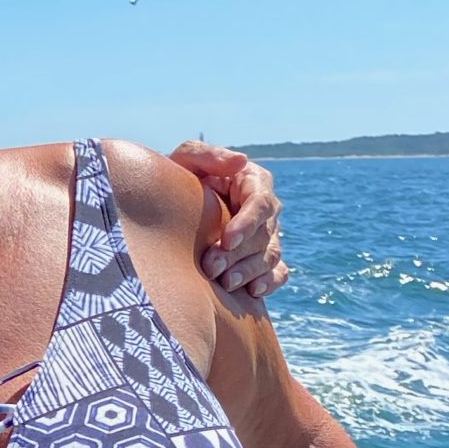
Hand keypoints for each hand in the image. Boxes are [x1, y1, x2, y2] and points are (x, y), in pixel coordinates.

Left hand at [171, 140, 287, 298]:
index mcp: (253, 183)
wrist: (171, 208)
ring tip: (224, 283)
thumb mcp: (186, 159)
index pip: (260, 204)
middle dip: (238, 254)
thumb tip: (241, 161)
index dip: (247, 224)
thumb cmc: (179, 178)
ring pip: (269, 257)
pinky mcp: (263, 260)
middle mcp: (265, 211)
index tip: (226, 239)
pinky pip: (277, 273)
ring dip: (248, 272)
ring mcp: (266, 236)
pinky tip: (251, 292)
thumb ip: (208, 155)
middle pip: (263, 236)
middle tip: (211, 267)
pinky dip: (269, 283)